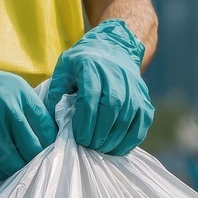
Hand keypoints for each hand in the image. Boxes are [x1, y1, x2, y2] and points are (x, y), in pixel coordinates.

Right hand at [0, 37, 55, 181]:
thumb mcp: (16, 87)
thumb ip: (34, 110)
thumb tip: (55, 137)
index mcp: (18, 97)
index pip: (47, 131)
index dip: (51, 144)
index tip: (49, 148)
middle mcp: (3, 114)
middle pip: (32, 152)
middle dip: (36, 159)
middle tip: (33, 159)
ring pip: (13, 167)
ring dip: (17, 169)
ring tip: (15, 161)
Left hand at [45, 19, 153, 154]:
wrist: (116, 48)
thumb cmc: (84, 62)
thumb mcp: (64, 69)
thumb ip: (56, 93)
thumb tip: (53, 121)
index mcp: (93, 67)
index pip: (91, 98)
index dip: (85, 122)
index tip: (78, 138)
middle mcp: (117, 76)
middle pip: (112, 109)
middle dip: (99, 133)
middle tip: (88, 146)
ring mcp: (134, 88)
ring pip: (128, 117)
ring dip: (114, 139)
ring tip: (100, 150)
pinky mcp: (144, 99)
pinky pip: (142, 122)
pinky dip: (131, 139)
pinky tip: (118, 148)